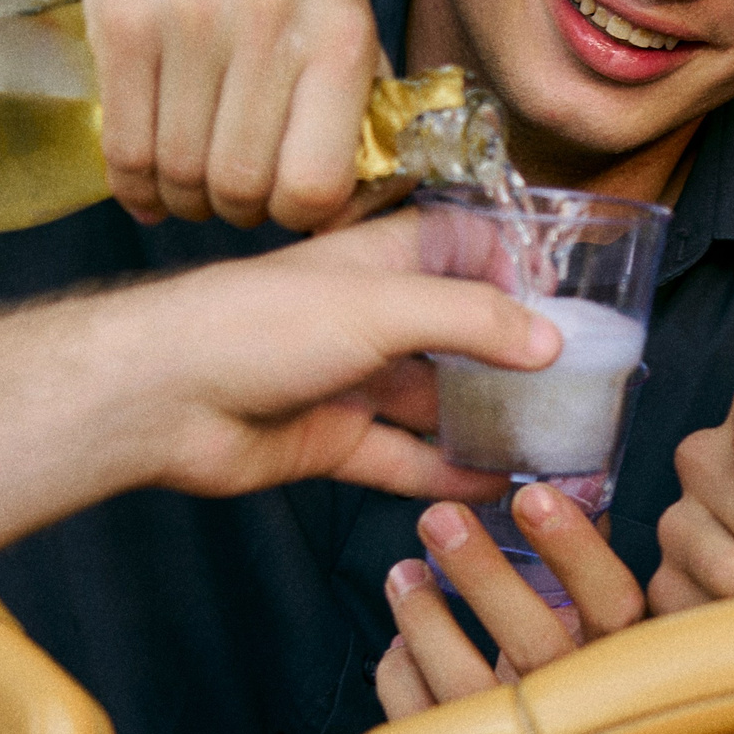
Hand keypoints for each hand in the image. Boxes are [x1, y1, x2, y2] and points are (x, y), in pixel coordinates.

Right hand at [25, 0, 384, 229]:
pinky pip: (124, 147)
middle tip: (233, 196)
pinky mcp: (123, 24)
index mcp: (339, 34)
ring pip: (179, 172)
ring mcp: (191, 21)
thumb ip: (359, 106)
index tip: (288, 205)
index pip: (317, 183)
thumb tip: (359, 210)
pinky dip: (133, 184)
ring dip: (183, 199)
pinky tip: (147, 180)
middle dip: (235, 210)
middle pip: (240, 186)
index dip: (300, 215)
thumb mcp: (342, 13)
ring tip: (192, 184)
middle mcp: (270, 24)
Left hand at [108, 211, 557, 501]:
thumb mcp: (379, 305)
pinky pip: (402, 458)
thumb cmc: (254, 325)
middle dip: (509, 356)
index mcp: (377, 260)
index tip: (561, 304)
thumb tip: (549, 339)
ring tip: (547, 443)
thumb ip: (469, 319)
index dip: (509, 267)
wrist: (162, 394)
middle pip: (455, 331)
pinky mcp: (332, 440)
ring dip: (486, 420)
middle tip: (572, 386)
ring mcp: (351, 380)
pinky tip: (492, 486)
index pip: (459, 247)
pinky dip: (445, 473)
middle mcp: (368, 316)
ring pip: (434, 401)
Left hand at [375, 484, 649, 733]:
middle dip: (482, 574)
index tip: (534, 498)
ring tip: (403, 573)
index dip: (576, 551)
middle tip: (440, 520)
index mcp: (621, 674)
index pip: (612, 606)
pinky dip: (400, 673)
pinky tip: (400, 640)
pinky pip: (415, 719)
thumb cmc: (589, 721)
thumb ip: (589, 581)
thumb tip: (578, 494)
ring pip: (462, 684)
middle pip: (532, 641)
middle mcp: (574, 716)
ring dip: (425, 618)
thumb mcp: (609, 654)